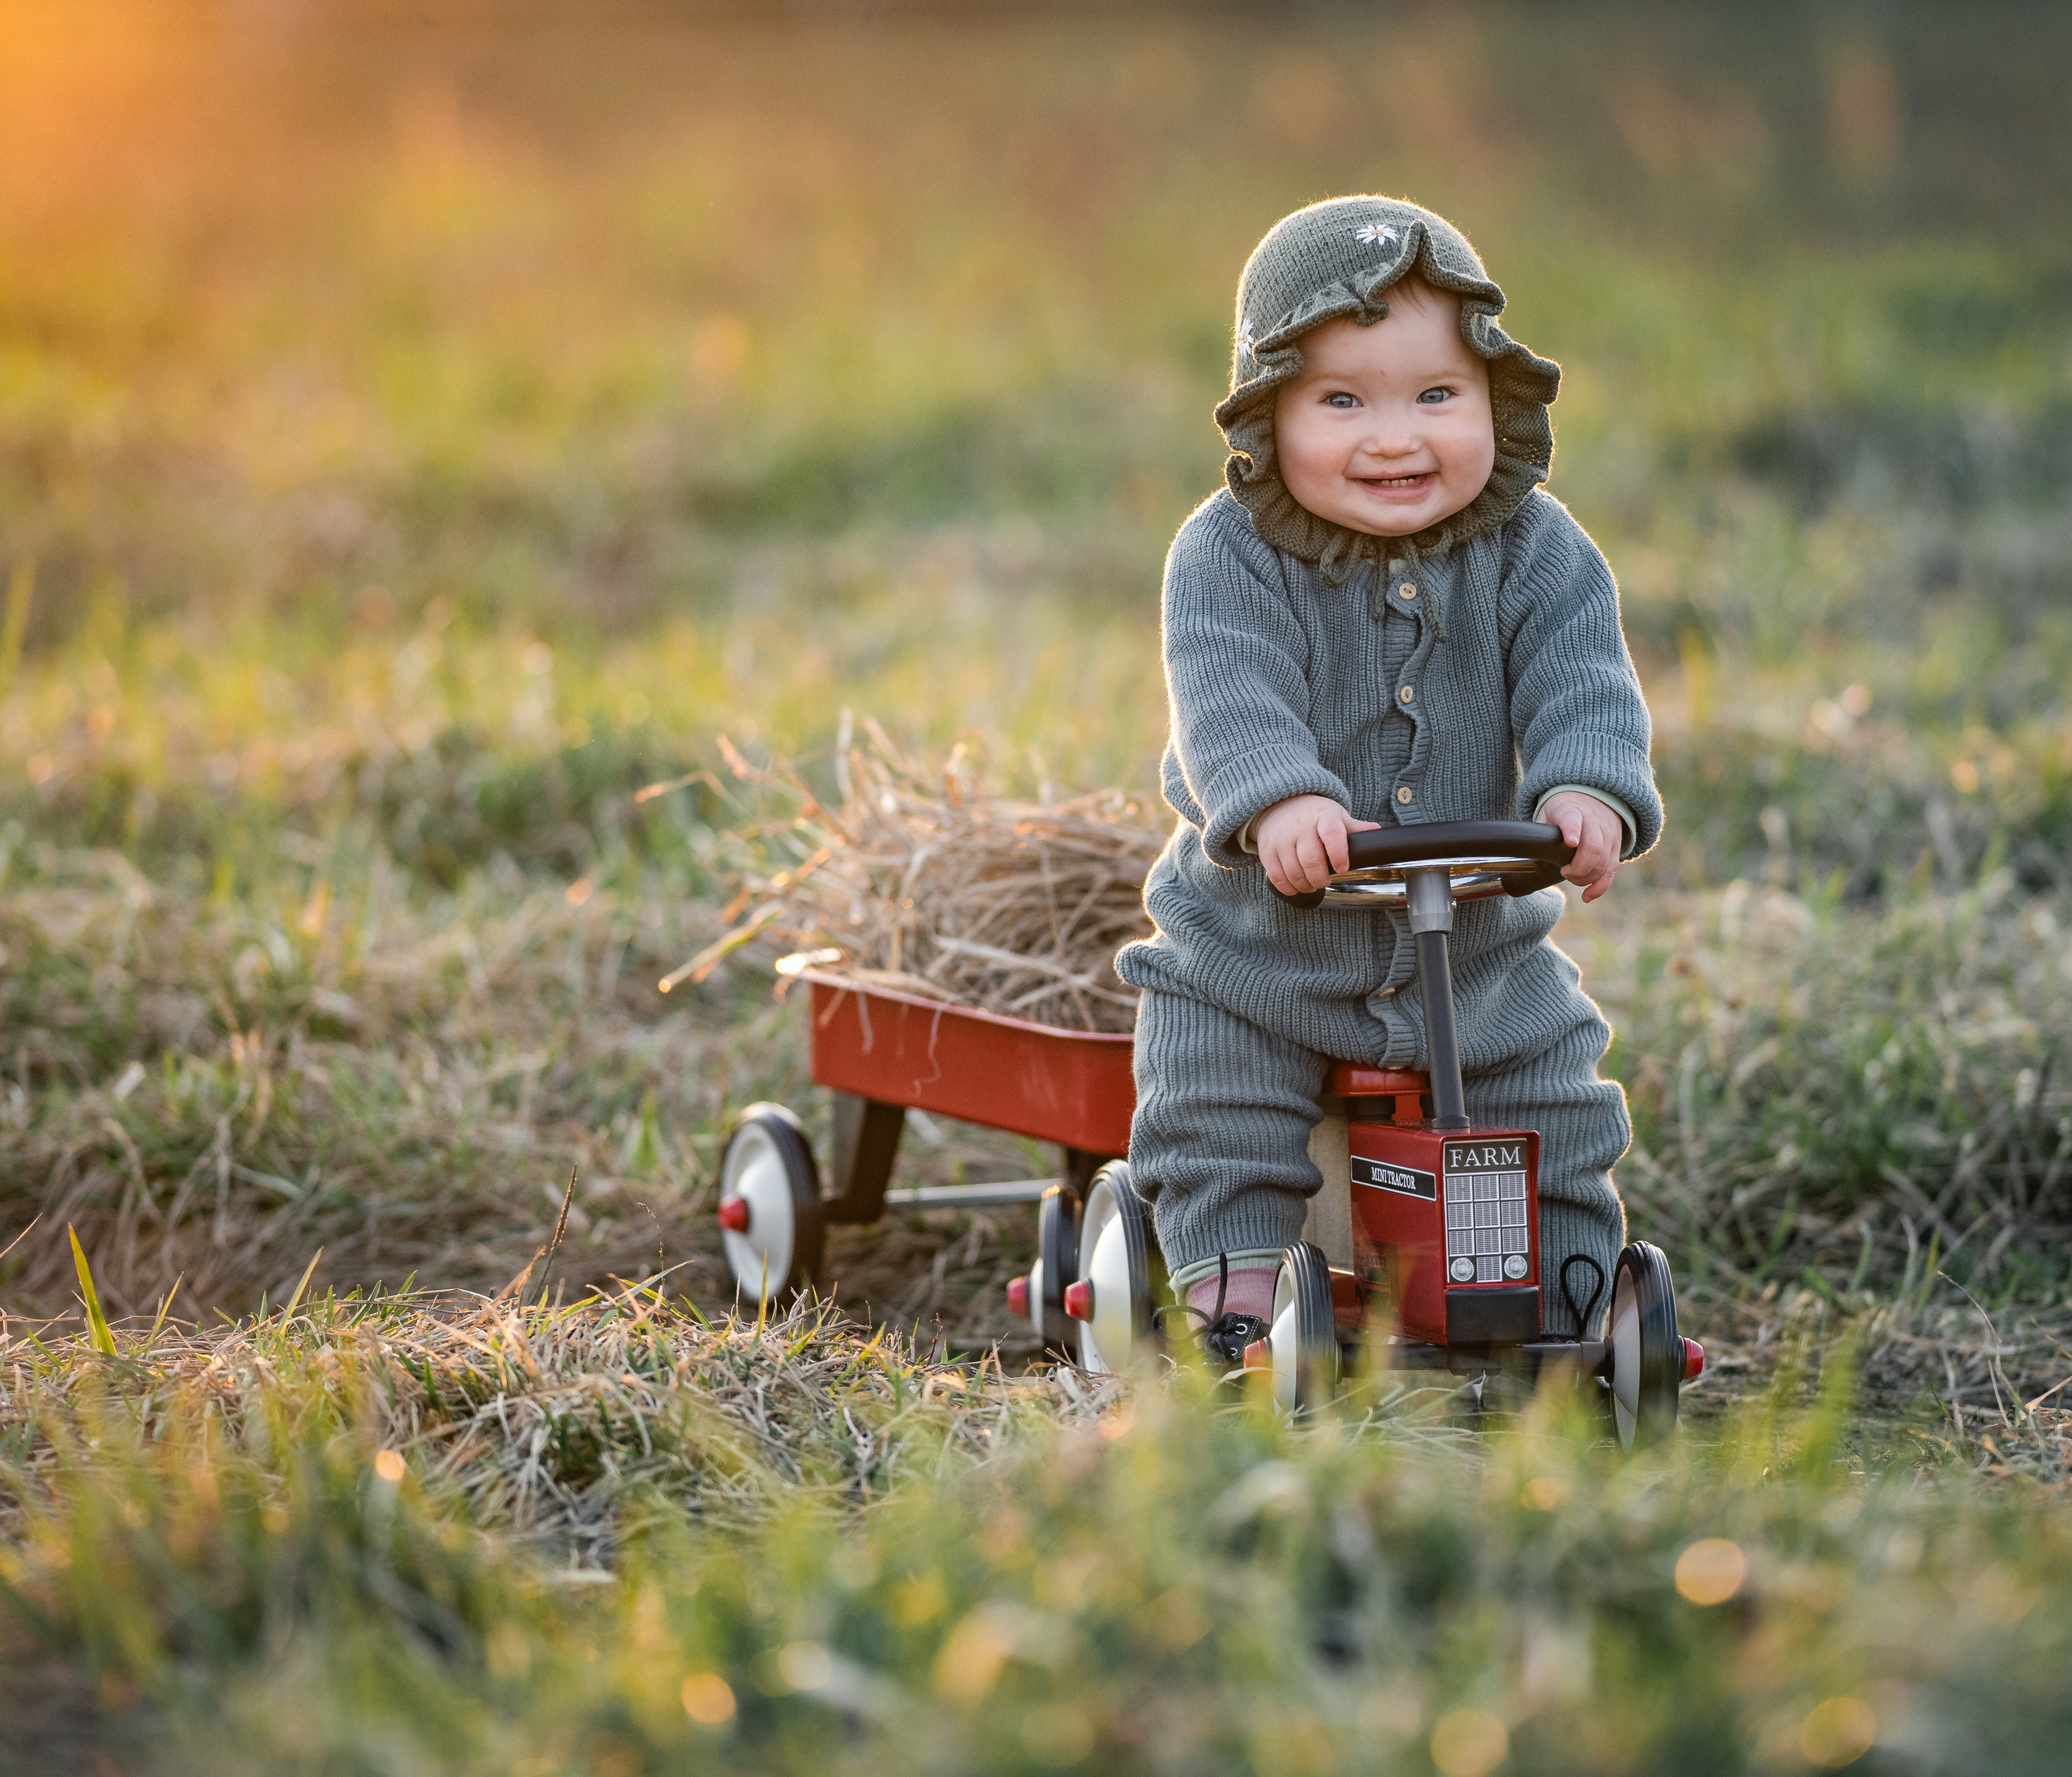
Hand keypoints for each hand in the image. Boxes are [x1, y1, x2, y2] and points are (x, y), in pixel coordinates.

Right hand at [1254, 794, 1379, 895]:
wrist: (1279, 804)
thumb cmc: (1314, 814)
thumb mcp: (1336, 815)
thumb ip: (1354, 827)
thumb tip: (1376, 830)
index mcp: (1323, 816)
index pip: (1332, 834)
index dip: (1338, 854)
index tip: (1342, 867)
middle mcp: (1300, 826)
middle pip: (1311, 859)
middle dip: (1320, 878)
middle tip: (1324, 881)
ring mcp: (1281, 838)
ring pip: (1294, 871)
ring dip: (1305, 885)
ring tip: (1311, 885)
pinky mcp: (1267, 849)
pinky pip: (1276, 875)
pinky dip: (1287, 887)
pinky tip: (1295, 886)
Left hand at [1539, 791, 1623, 902]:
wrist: (1593, 797)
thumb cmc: (1563, 810)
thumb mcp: (1547, 813)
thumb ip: (1539, 832)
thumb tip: (1527, 857)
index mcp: (1571, 810)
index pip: (1573, 819)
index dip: (1572, 830)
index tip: (1570, 842)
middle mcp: (1594, 822)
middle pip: (1593, 847)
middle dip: (1578, 868)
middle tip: (1563, 871)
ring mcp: (1608, 835)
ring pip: (1603, 862)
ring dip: (1585, 878)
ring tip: (1570, 877)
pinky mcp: (1615, 848)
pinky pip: (1611, 871)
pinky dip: (1600, 887)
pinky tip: (1587, 896)